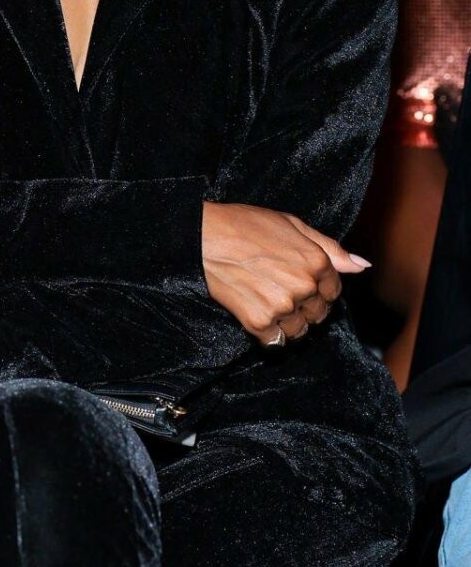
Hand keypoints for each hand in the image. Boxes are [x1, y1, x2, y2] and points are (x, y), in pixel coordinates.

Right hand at [201, 200, 366, 344]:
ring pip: (299, 330)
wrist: (204, 237)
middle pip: (318, 314)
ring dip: (288, 322)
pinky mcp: (258, 322)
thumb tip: (362, 266)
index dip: (319, 290)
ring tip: (268, 302)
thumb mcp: (293, 225)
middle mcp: (304, 287)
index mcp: (316, 262)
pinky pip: (275, 341)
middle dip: (305, 307)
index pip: (334, 292)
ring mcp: (282, 307)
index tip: (301, 284)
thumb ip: (331, 248)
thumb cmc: (245, 225)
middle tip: (281, 292)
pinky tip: (257, 313)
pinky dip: (269, 334)